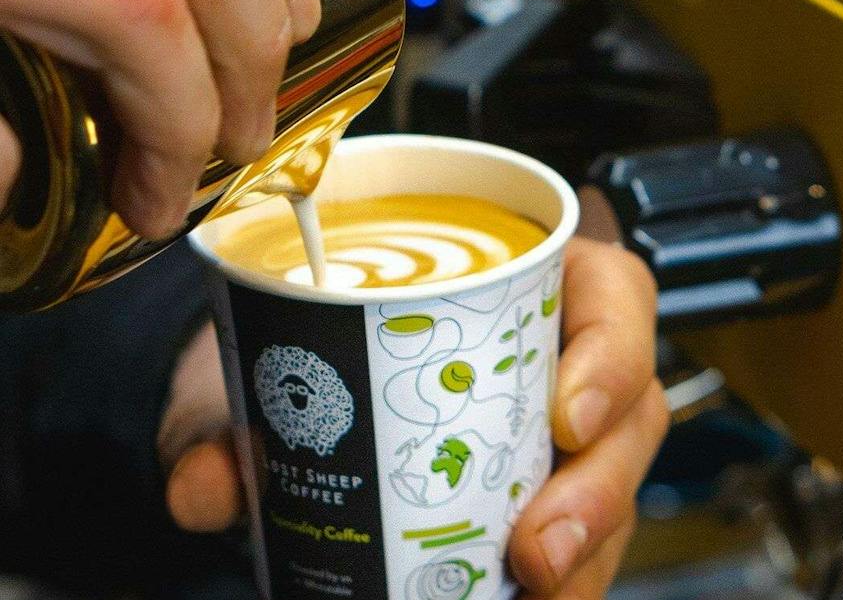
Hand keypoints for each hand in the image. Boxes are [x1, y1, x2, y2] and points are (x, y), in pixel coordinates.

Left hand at [160, 237, 668, 598]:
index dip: (613, 352)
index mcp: (528, 283)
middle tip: (536, 549)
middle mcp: (559, 357)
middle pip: (629, 414)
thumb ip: (236, 412)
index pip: (613, 297)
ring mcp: (560, 434)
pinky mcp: (542, 497)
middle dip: (599, 490)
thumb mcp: (285, 355)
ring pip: (615, 490)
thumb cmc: (324, 338)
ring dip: (586, 555)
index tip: (567, 416)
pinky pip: (579, 542)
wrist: (309, 390)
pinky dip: (562, 584)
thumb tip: (203, 485)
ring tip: (534, 597)